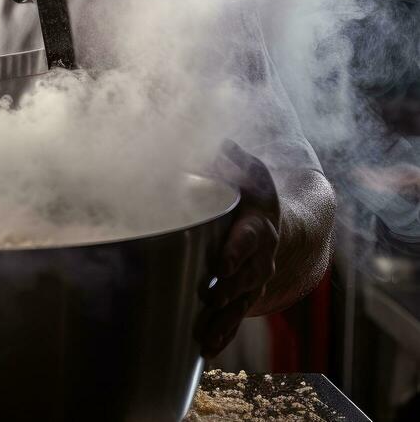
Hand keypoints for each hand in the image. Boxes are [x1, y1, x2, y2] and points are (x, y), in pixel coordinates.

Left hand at [197, 140, 279, 357]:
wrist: (285, 225)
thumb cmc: (257, 195)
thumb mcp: (250, 173)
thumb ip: (233, 159)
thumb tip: (221, 142)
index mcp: (258, 226)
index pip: (249, 239)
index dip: (237, 252)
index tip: (222, 264)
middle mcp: (260, 257)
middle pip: (246, 277)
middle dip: (228, 289)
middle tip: (209, 297)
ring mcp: (255, 279)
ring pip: (242, 303)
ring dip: (224, 320)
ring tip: (205, 338)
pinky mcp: (247, 294)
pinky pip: (237, 317)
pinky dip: (223, 333)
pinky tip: (205, 349)